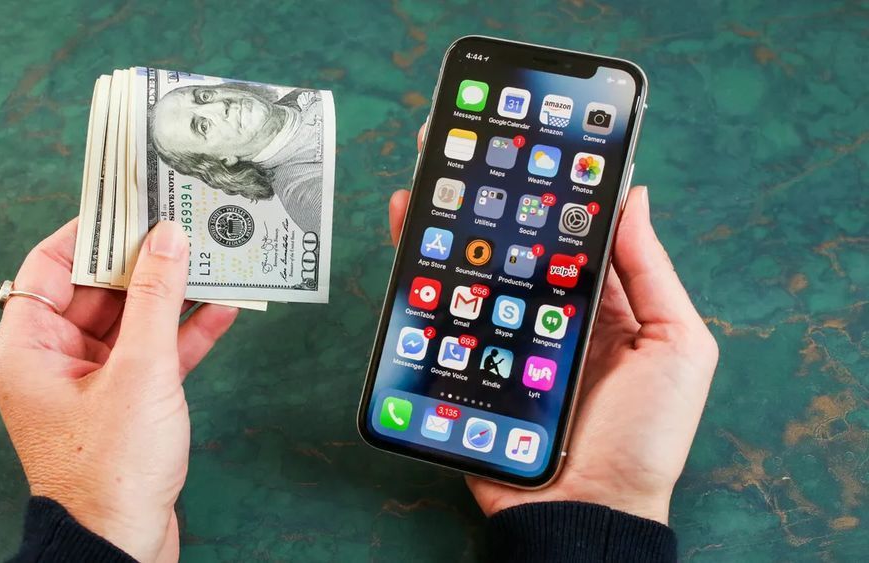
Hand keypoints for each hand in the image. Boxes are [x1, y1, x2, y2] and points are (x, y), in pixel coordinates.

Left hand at [0, 220, 237, 561]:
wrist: (123, 546)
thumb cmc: (110, 473)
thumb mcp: (139, 372)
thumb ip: (154, 299)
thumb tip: (166, 239)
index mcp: (30, 348)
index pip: (49, 266)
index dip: (89, 232)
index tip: (128, 204)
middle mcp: (56, 360)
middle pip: (98, 289)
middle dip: (143, 260)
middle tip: (181, 223)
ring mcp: (94, 381)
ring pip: (133, 320)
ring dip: (172, 294)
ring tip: (212, 257)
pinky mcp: (128, 402)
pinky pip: (156, 353)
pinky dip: (186, 332)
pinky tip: (224, 307)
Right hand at [387, 127, 717, 523]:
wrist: (587, 511)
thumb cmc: (645, 436)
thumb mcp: (678, 346)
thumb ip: (651, 273)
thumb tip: (635, 196)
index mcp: (599, 304)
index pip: (567, 235)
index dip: (548, 191)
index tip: (527, 144)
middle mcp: (547, 316)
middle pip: (510, 246)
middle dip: (484, 199)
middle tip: (460, 149)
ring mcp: (504, 341)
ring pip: (470, 274)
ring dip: (444, 229)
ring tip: (425, 184)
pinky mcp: (468, 369)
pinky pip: (442, 320)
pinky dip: (422, 282)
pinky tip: (409, 243)